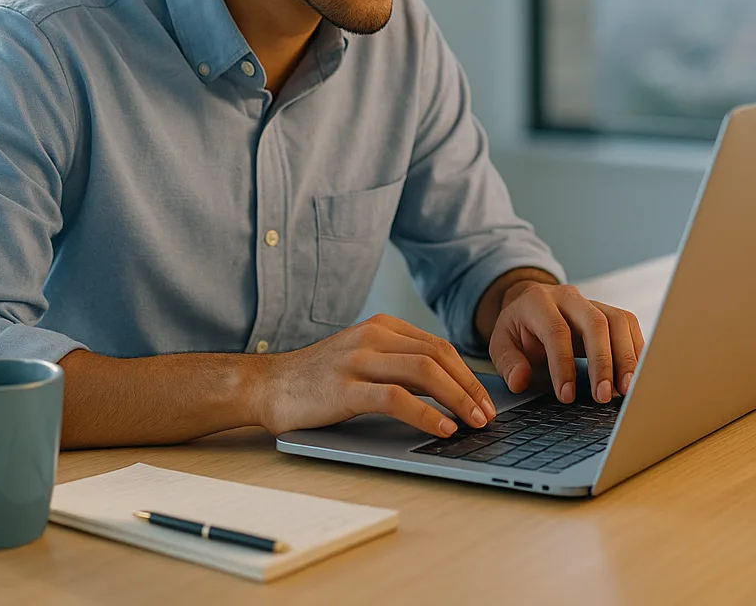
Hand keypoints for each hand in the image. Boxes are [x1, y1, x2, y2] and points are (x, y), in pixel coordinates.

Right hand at [255, 314, 496, 437]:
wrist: (267, 386)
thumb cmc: (318, 380)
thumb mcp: (363, 359)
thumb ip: (399, 365)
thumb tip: (450, 390)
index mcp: (382, 327)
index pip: (440, 346)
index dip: (469, 374)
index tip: (486, 400)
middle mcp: (373, 336)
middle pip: (439, 357)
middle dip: (470, 388)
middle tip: (488, 415)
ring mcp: (358, 360)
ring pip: (425, 372)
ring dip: (457, 399)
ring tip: (473, 422)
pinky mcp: (345, 387)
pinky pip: (396, 398)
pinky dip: (426, 414)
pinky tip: (442, 428)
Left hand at [488, 281, 644, 404]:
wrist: (531, 307)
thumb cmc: (518, 330)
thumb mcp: (501, 344)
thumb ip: (508, 363)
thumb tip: (520, 381)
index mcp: (537, 301)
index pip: (556, 331)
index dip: (563, 365)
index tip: (566, 396)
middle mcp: (568, 297)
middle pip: (595, 322)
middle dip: (602, 362)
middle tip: (603, 396)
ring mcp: (592, 301)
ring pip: (618, 321)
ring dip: (626, 357)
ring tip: (626, 390)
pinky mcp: (609, 312)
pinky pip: (629, 326)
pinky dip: (636, 351)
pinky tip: (635, 377)